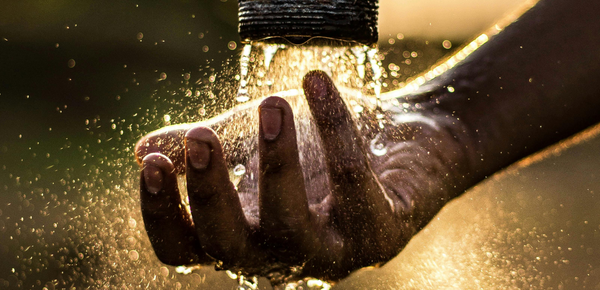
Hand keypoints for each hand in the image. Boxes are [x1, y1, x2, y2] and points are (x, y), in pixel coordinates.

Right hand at [135, 70, 475, 282]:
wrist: (398, 138)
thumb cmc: (317, 147)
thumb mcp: (252, 142)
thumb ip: (203, 151)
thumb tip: (140, 150)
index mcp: (244, 236)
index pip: (186, 250)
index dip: (163, 215)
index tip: (153, 163)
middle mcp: (282, 255)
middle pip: (230, 247)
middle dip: (212, 193)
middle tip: (202, 135)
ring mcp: (332, 251)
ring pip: (291, 226)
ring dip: (277, 163)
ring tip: (272, 103)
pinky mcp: (379, 232)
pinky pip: (352, 182)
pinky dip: (334, 129)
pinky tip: (317, 83)